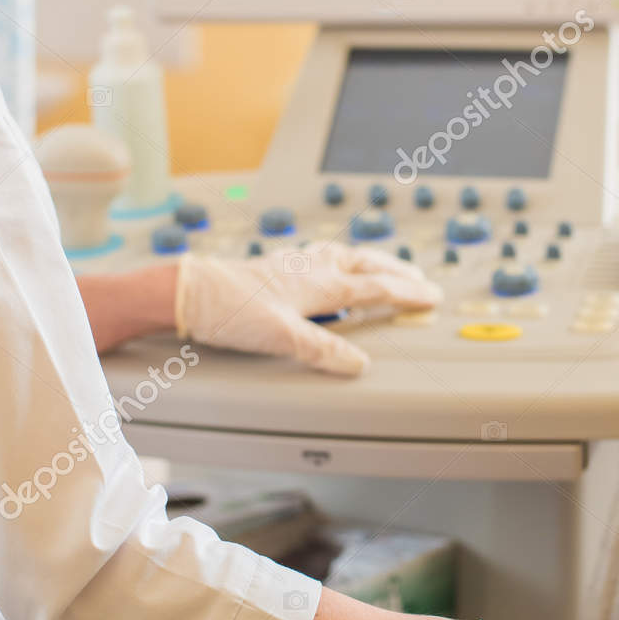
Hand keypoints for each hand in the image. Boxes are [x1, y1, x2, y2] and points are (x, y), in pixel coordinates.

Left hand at [175, 243, 441, 374]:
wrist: (188, 292)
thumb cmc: (229, 310)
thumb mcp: (282, 337)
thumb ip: (323, 349)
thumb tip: (359, 362)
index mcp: (320, 283)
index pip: (375, 288)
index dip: (406, 293)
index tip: (430, 297)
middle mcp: (311, 268)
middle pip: (365, 263)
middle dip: (395, 271)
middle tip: (419, 280)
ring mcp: (293, 264)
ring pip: (344, 256)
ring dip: (370, 261)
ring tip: (384, 267)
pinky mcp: (276, 267)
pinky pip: (321, 257)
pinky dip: (340, 260)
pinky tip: (330, 268)